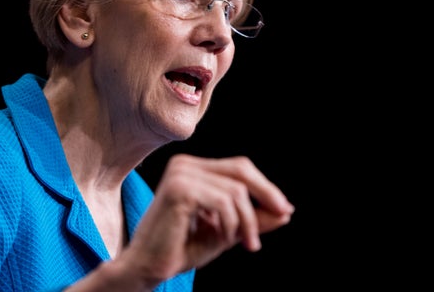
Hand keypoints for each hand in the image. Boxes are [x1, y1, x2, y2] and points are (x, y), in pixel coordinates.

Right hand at [122, 154, 293, 283]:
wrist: (147, 268)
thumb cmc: (181, 249)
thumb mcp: (227, 231)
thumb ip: (253, 219)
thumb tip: (286, 212)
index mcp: (192, 168)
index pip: (239, 167)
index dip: (265, 187)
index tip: (284, 210)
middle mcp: (184, 164)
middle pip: (241, 170)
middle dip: (266, 195)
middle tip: (282, 216)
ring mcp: (180, 174)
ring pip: (236, 190)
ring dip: (245, 221)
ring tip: (239, 242)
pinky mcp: (179, 188)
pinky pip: (223, 202)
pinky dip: (230, 225)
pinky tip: (220, 239)